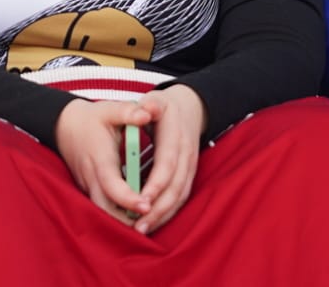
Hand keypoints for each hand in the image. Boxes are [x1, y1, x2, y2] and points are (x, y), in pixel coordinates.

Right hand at [54, 98, 153, 225]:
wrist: (64, 126)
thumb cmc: (92, 118)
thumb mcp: (110, 110)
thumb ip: (129, 111)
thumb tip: (148, 113)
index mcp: (99, 158)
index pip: (111, 184)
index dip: (128, 198)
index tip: (147, 205)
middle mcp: (91, 177)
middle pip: (105, 209)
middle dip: (127, 220)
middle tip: (152, 222)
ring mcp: (88, 186)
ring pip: (102, 212)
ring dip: (123, 220)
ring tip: (149, 223)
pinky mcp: (89, 190)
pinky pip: (102, 207)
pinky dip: (118, 213)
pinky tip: (137, 216)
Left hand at [133, 84, 205, 233]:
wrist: (190, 108)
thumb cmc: (164, 106)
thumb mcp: (156, 100)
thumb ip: (148, 105)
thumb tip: (145, 109)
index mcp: (176, 135)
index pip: (168, 163)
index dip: (156, 183)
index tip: (140, 199)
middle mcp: (186, 153)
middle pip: (176, 186)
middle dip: (158, 208)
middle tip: (138, 225)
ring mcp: (190, 165)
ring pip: (180, 195)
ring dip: (163, 214)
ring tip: (142, 229)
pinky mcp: (189, 174)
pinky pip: (181, 196)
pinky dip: (168, 212)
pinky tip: (153, 222)